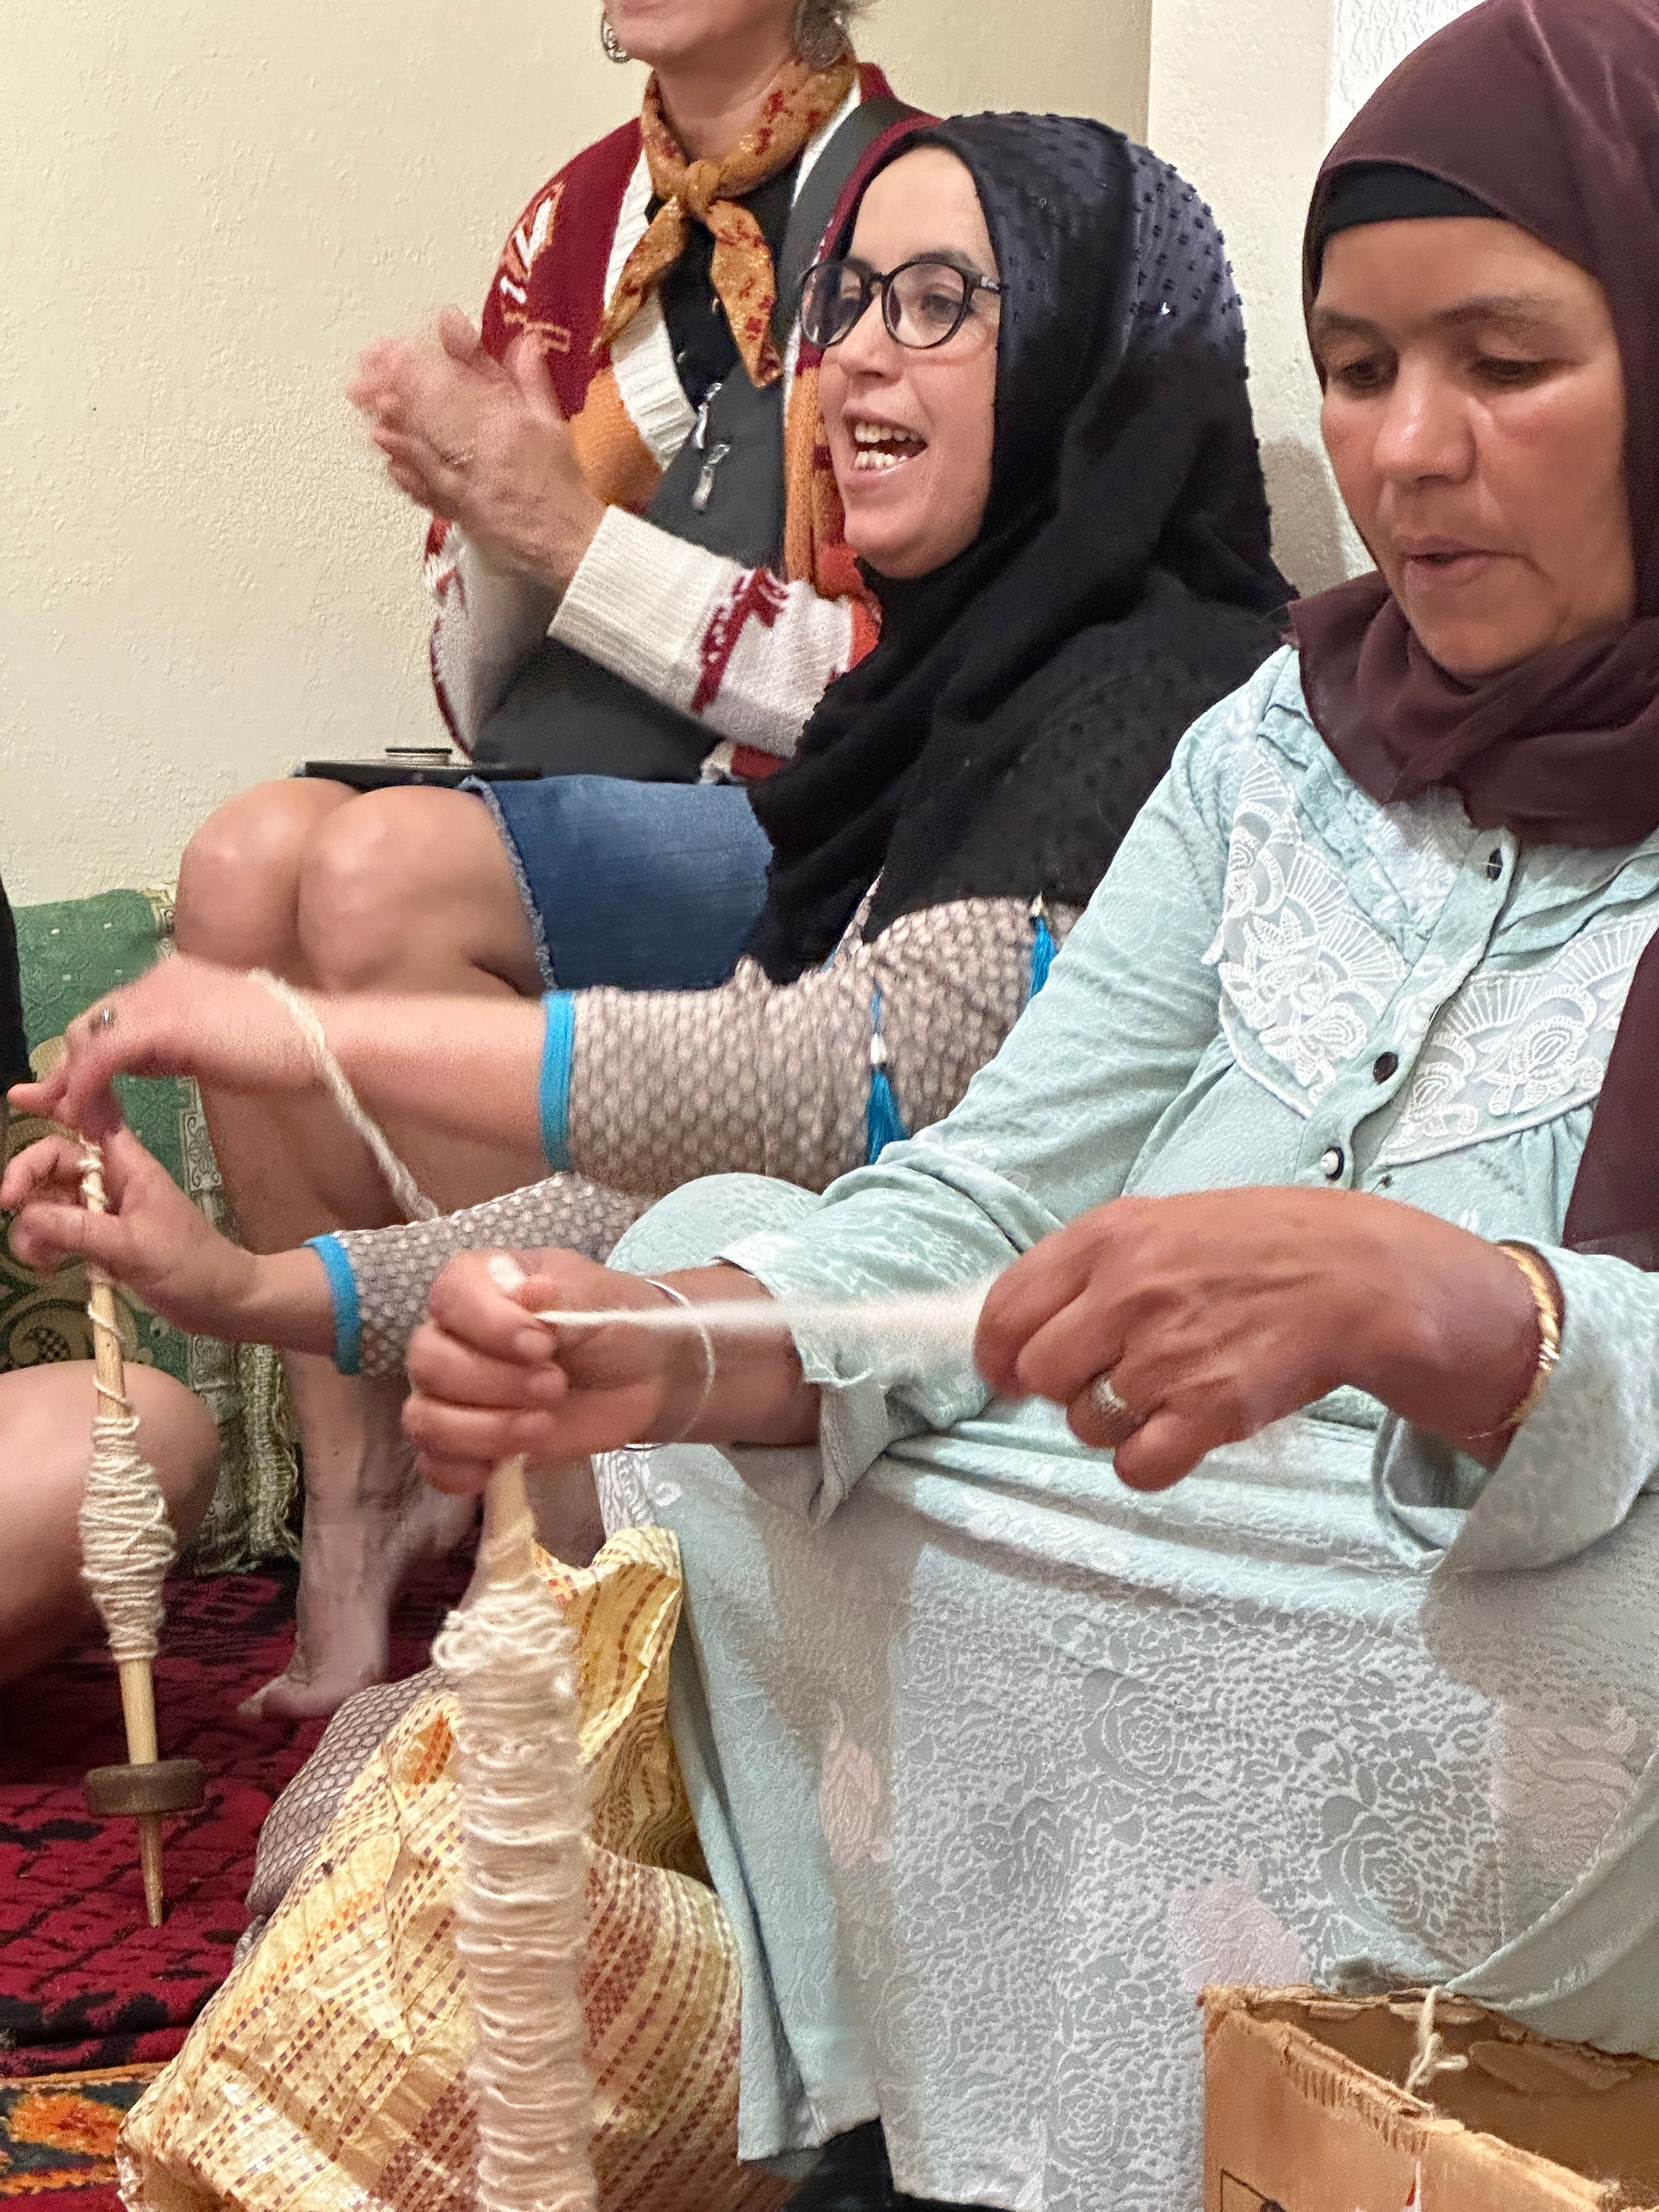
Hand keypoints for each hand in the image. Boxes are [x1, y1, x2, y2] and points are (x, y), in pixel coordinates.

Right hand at [3, 1125, 258, 1336]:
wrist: (221, 1303)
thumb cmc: (190, 1266)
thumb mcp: (134, 1247)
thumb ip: (80, 1230)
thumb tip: (25, 1215)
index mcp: (129, 1165)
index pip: (90, 1117)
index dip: (58, 1102)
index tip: (19, 1100)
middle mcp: (112, 1180)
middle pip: (54, 1160)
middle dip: (27, 1178)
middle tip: (8, 1204)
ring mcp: (104, 1210)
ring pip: (49, 1199)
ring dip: (33, 1223)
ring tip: (38, 1256)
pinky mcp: (99, 1239)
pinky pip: (57, 1231)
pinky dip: (44, 1245)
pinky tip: (48, 1266)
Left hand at [9, 958, 319, 1139]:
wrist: (326, 1043)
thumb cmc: (289, 1049)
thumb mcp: (216, 1043)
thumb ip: (174, 1045)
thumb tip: (141, 1062)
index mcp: (175, 978)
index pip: (112, 1015)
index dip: (86, 1056)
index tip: (69, 1092)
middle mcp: (160, 978)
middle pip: (91, 1023)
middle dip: (67, 1070)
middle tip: (56, 1110)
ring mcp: (160, 996)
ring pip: (88, 1037)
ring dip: (74, 1083)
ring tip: (77, 1121)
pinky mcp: (161, 1023)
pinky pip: (102, 1057)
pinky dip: (87, 1087)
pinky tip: (90, 1115)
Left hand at [348, 310, 605, 592]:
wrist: (571, 542)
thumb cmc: (561, 486)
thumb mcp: (552, 423)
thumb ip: (530, 380)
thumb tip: (524, 341)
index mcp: (509, 424)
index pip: (456, 384)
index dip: (419, 364)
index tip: (393, 349)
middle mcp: (486, 451)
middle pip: (432, 412)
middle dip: (393, 387)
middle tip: (365, 372)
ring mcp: (470, 484)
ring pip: (426, 446)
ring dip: (394, 422)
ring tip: (367, 402)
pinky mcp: (461, 512)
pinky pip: (429, 489)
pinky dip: (406, 470)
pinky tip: (386, 453)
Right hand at [404, 1250, 702, 1492]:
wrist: (642, 1373)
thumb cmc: (612, 1321)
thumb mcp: (595, 1297)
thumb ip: (555, 1294)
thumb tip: (526, 1288)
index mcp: (478, 1285)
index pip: (449, 1297)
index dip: (488, 1325)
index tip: (542, 1344)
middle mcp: (452, 1335)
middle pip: (429, 1362)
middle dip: (494, 1381)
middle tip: (555, 1384)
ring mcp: (452, 1393)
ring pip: (426, 1417)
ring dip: (484, 1429)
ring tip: (543, 1424)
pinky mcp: (466, 1442)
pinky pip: (433, 1463)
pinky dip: (460, 1470)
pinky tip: (501, 1465)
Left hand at [973, 1187, 1541, 1490]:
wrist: (1355, 1276)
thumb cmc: (1255, 1247)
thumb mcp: (1159, 1222)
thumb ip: (1084, 1267)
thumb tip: (1015, 1327)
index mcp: (1107, 1237)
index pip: (1004, 1310)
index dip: (996, 1353)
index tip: (1008, 1371)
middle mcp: (1129, 1292)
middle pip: (1037, 1375)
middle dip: (1060, 1387)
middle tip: (1104, 1376)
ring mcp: (1169, 1354)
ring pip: (1086, 1423)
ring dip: (1113, 1421)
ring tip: (1165, 1387)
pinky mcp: (1211, 1410)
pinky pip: (1136, 1466)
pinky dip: (1148, 1460)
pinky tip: (1179, 1429)